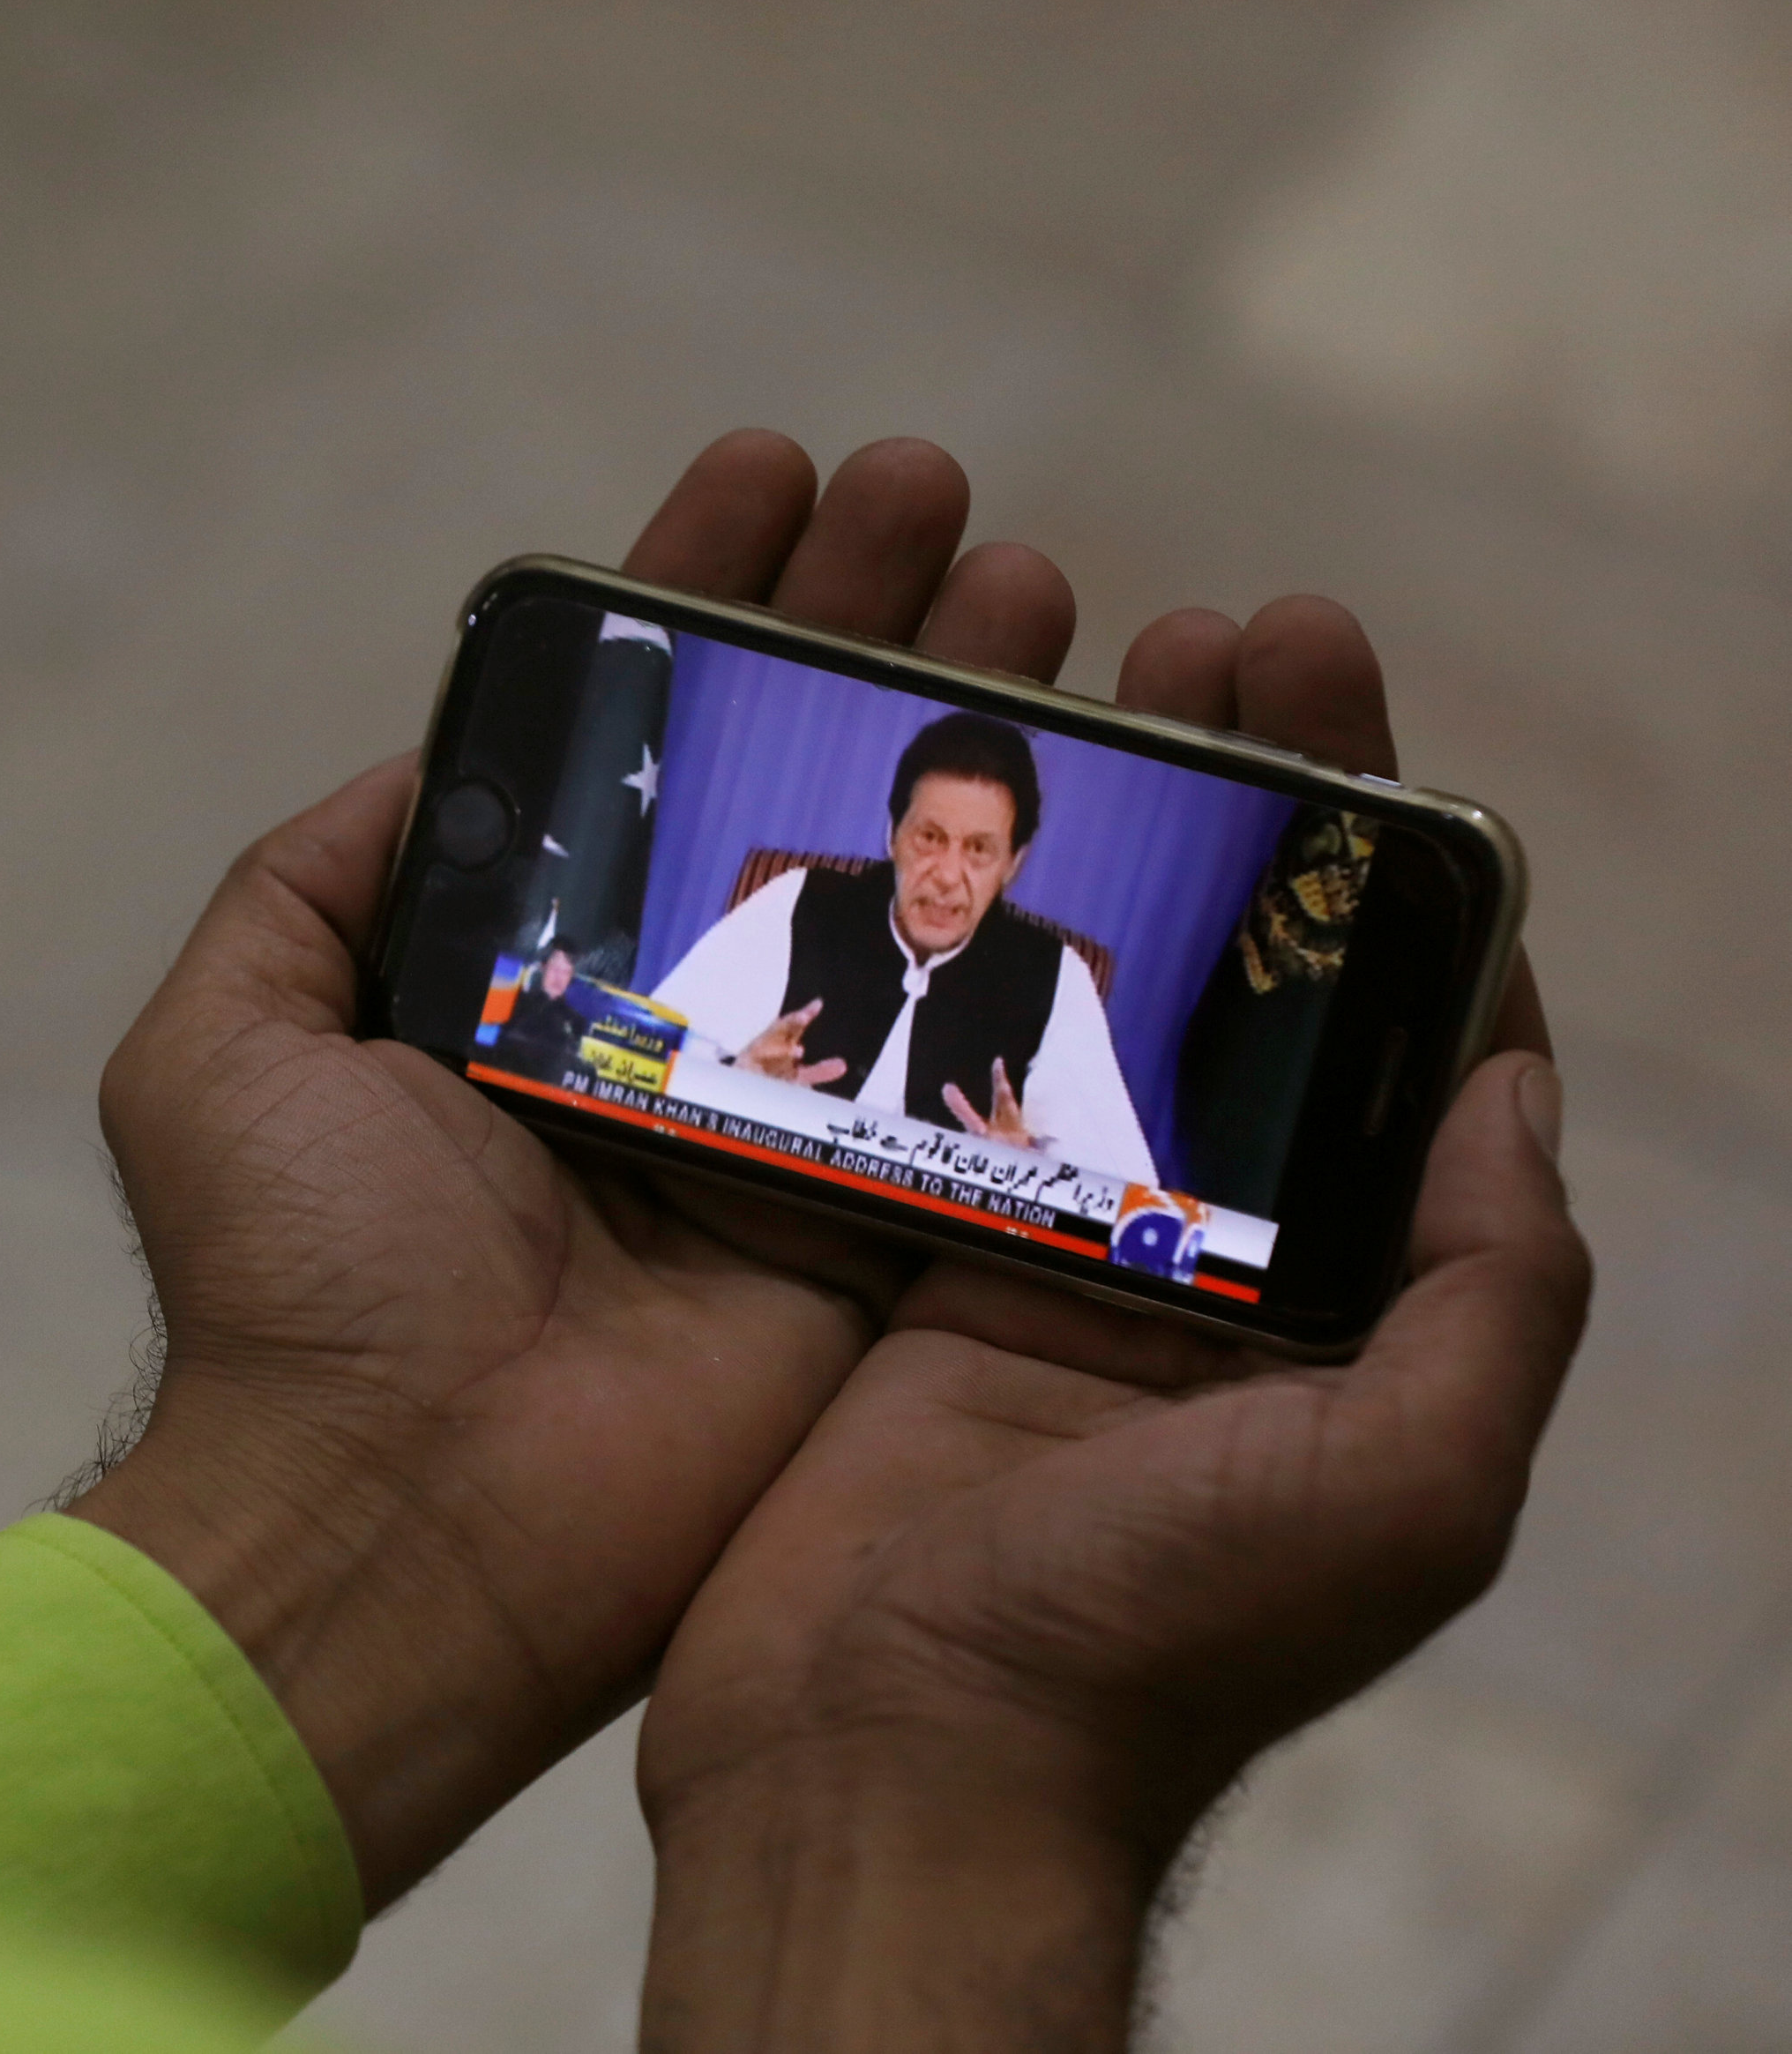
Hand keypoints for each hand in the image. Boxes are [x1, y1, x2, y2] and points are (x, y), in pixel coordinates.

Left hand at [71, 433, 1085, 1907]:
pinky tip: (1131, 792)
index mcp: (515, 969)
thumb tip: (429, 757)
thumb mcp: (229, 1042)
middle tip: (949, 502)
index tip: (772, 471)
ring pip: (903, 886)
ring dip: (981, 729)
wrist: (405, 1521)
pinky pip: (983, 1058)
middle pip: (786, 778)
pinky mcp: (881, 1225)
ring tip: (1047, 589)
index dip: (701, 598)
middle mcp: (656, 1020)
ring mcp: (780, 1118)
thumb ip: (315, 883)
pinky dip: (1055, 935)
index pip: (627, 742)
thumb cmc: (298, 1281)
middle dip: (866, 627)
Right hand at [633, 599, 1588, 2052]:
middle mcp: (1221, 1263)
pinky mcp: (905, 1264)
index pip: (1410, 1032)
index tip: (1336, 691)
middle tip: (1213, 630)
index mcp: (1357, 1303)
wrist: (881, 1768)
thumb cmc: (1146, 1640)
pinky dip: (949, 952)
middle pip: (1256, 983)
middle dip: (1255, 798)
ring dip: (1102, 838)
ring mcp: (1053, 1255)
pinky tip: (925, 829)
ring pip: (1102, 1001)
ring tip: (1075, 675)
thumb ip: (1493, 1296)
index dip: (1395, 859)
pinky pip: (947, 1073)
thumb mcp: (1401, 1490)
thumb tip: (1516, 1085)